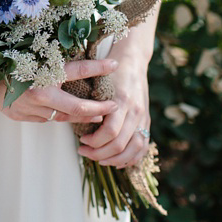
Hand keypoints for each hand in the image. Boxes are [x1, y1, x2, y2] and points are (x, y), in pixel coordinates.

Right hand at [0, 59, 119, 123]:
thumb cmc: (5, 55)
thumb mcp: (33, 52)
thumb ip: (53, 59)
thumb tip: (78, 59)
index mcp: (42, 73)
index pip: (77, 70)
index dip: (97, 67)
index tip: (114, 64)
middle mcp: (37, 94)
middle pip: (76, 108)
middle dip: (98, 109)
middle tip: (112, 106)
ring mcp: (28, 108)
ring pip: (61, 116)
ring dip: (77, 114)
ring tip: (94, 113)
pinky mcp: (19, 116)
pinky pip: (44, 118)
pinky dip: (54, 113)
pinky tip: (58, 108)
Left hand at [76, 47, 150, 167]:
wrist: (133, 60)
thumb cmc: (110, 70)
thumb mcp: (98, 81)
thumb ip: (91, 102)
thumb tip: (75, 121)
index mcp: (122, 101)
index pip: (110, 132)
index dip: (94, 142)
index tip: (81, 140)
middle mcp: (135, 111)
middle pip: (120, 144)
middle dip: (100, 153)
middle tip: (84, 151)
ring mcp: (144, 117)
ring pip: (134, 149)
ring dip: (115, 159)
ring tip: (100, 160)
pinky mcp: (147, 121)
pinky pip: (143, 146)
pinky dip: (132, 158)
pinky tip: (118, 161)